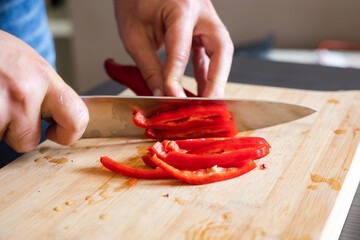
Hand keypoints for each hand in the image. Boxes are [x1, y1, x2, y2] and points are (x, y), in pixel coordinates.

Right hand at [0, 30, 88, 152]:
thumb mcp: (33, 67)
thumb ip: (48, 93)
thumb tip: (61, 119)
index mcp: (45, 77)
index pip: (77, 118)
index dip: (68, 134)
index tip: (55, 132)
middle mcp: (25, 90)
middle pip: (28, 141)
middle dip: (17, 132)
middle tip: (8, 110)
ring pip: (3, 139)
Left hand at [114, 0, 233, 96]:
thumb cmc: (135, 1)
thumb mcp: (135, 36)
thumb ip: (150, 68)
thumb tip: (161, 95)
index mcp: (181, 7)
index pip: (181, 49)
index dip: (176, 77)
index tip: (173, 99)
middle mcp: (201, 10)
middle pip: (221, 48)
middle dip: (217, 81)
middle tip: (210, 105)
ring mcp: (206, 18)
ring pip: (220, 52)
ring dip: (215, 80)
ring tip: (206, 103)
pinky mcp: (203, 27)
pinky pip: (210, 53)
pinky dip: (206, 73)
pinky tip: (201, 90)